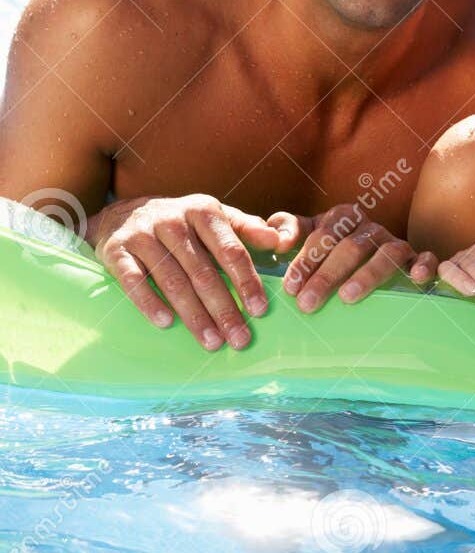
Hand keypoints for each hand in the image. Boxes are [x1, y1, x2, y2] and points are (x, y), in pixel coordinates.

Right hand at [88, 194, 286, 350]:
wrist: (124, 213)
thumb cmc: (184, 223)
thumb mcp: (217, 218)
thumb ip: (249, 229)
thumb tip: (281, 240)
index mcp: (204, 211)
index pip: (231, 251)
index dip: (247, 282)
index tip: (259, 311)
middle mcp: (173, 220)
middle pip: (204, 272)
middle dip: (224, 309)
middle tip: (239, 339)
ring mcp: (143, 234)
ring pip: (172, 281)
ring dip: (193, 315)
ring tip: (211, 341)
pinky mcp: (116, 250)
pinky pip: (133, 281)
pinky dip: (149, 303)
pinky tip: (166, 323)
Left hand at [273, 204, 436, 312]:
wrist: (370, 255)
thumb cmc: (332, 250)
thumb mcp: (309, 234)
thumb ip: (290, 230)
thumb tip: (277, 239)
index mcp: (344, 217)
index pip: (323, 234)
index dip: (306, 260)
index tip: (290, 286)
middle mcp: (372, 228)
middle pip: (351, 247)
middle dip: (327, 275)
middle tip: (307, 303)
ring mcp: (397, 243)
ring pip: (386, 253)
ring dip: (367, 275)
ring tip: (347, 298)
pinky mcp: (418, 259)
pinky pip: (427, 258)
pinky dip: (423, 265)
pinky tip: (415, 278)